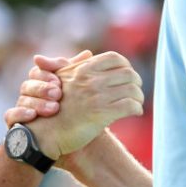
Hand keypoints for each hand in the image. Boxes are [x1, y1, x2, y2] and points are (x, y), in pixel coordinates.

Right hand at [5, 51, 91, 125]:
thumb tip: (87, 53)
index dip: (46, 74)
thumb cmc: (75, 114)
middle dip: (43, 88)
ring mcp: (21, 108)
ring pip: (22, 99)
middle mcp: (29, 95)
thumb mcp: (78, 94)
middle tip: (58, 94)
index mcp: (41, 83)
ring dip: (37, 102)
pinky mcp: (15, 124)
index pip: (37, 71)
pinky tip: (33, 115)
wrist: (75, 143)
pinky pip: (10, 115)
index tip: (59, 81)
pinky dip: (20, 113)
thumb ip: (78, 74)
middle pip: (28, 84)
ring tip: (54, 108)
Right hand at [26, 51, 143, 158]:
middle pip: (128, 73)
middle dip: (136, 82)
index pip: (115, 58)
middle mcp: (91, 80)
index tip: (128, 75)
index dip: (126, 65)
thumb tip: (88, 53)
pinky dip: (137, 108)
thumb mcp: (61, 80)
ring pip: (133, 90)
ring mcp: (97, 96)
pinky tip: (135, 112)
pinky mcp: (102, 114)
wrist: (46, 133)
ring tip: (137, 102)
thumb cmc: (54, 107)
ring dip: (139, 96)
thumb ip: (76, 65)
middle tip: (137, 90)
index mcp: (83, 69)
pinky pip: (130, 106)